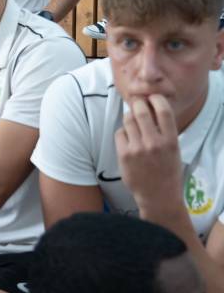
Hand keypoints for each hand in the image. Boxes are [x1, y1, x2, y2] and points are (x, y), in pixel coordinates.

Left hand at [115, 95, 183, 214]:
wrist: (158, 195)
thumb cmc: (167, 170)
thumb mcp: (174, 150)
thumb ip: (164, 131)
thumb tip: (151, 107)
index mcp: (170, 141)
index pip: (164, 111)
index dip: (156, 99)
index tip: (152, 97)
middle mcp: (154, 143)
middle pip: (141, 111)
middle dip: (138, 103)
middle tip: (137, 103)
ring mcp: (137, 149)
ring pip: (127, 120)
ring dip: (129, 116)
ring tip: (132, 120)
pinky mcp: (124, 155)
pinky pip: (120, 133)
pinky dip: (123, 132)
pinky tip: (128, 138)